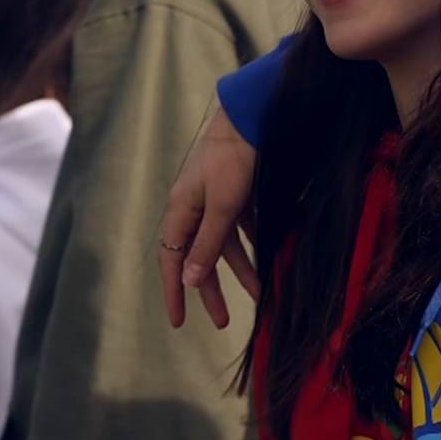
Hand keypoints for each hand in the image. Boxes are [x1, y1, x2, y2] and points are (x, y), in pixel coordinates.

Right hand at [158, 104, 259, 329]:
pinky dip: (253, 245)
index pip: (171, 260)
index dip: (174, 292)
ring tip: (260, 295)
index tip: (178, 322)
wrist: (253, 117)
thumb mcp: (222, 206)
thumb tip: (187, 280)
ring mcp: (215, 198)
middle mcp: (194, 206)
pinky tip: (268, 260)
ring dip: (241, 271)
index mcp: (181, 209)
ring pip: (224, 244)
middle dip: (211, 289)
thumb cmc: (233, 159)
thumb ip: (207, 243)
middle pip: (198, 256)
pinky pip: (240, 228)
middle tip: (223, 322)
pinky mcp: (235, 191)